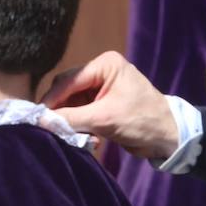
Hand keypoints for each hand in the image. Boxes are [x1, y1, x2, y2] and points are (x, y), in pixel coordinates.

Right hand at [41, 51, 178, 158]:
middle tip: (54, 129)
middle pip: (66, 91)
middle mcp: (100, 72)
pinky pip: (79, 113)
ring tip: (78, 137)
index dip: (52, 100)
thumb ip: (69, 118)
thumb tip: (39, 120)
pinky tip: (90, 140)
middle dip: (61, 111)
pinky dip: (80, 127)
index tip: (38, 118)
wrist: (168, 138)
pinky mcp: (100, 104)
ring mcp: (100, 88)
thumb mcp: (103, 119)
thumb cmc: (141, 121)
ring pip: (70, 104)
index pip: (68, 80)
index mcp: (104, 65)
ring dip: (72, 122)